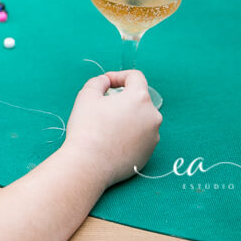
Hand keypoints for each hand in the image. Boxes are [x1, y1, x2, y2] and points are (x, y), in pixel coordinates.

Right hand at [62, 70, 162, 187]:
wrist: (90, 164)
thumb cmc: (88, 127)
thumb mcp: (87, 95)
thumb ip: (99, 82)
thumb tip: (106, 82)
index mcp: (140, 98)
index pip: (136, 77)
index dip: (119, 76)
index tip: (105, 84)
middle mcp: (153, 116)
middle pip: (139, 99)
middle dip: (122, 100)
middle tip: (102, 107)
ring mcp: (153, 137)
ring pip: (140, 119)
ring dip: (126, 117)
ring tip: (106, 127)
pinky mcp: (150, 153)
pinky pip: (140, 137)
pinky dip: (128, 135)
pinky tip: (111, 142)